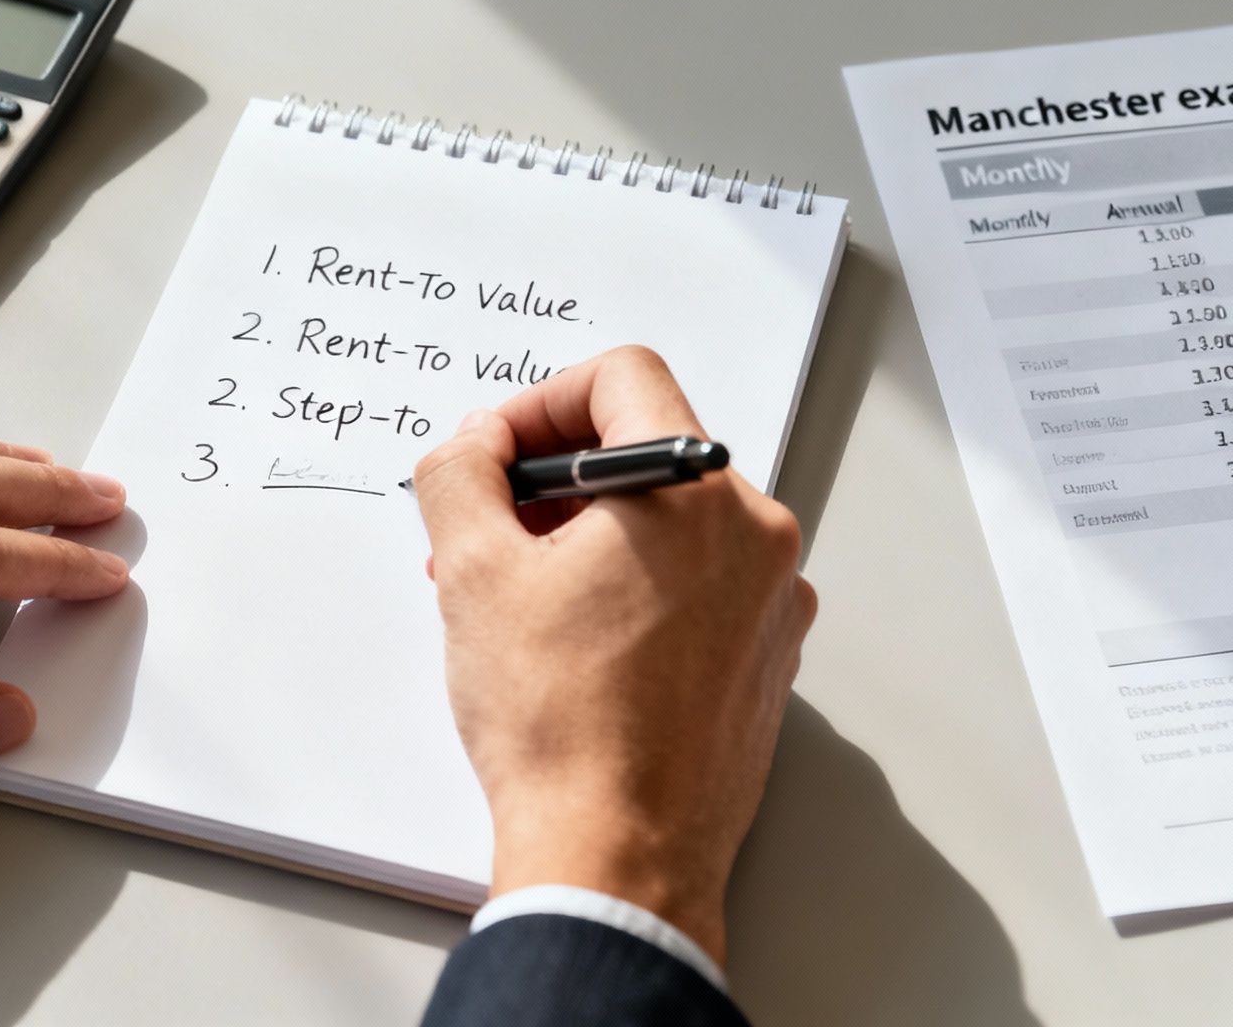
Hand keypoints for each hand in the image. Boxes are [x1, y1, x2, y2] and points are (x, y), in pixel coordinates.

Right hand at [411, 346, 815, 962]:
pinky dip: (633, 588)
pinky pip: (697, 583)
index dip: (540, 402)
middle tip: (489, 534)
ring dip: (588, 538)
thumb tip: (474, 445)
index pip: (623, 378)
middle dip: (552, 483)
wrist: (617, 855)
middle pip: (645, 452)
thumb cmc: (558, 726)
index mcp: (694, 493)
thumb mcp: (472, 572)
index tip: (497, 455)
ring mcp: (771, 600)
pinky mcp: (767, 656)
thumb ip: (461, 473)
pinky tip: (573, 645)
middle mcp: (755, 535)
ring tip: (519, 600)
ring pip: (670, 522)